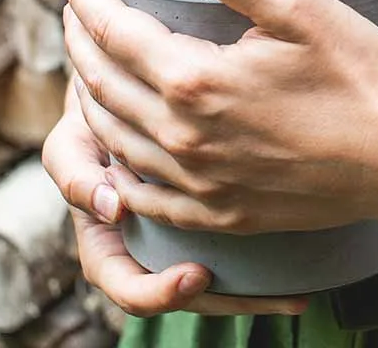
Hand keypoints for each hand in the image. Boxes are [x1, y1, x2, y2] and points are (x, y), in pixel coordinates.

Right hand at [42, 74, 307, 316]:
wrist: (124, 75)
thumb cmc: (92, 108)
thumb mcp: (74, 137)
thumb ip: (76, 170)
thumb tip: (111, 209)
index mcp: (105, 234)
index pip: (122, 283)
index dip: (155, 293)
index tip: (195, 276)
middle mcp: (144, 242)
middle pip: (182, 295)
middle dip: (227, 302)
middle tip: (272, 299)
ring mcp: (177, 231)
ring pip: (215, 283)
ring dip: (255, 295)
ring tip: (298, 298)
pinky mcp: (210, 214)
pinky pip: (235, 253)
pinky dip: (265, 269)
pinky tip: (303, 275)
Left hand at [62, 0, 377, 234]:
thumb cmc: (358, 76)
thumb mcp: (296, 7)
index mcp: (194, 81)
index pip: (112, 31)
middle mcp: (182, 139)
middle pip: (101, 83)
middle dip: (77, 40)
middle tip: (72, 10)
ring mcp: (197, 184)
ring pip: (113, 137)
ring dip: (87, 95)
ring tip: (84, 64)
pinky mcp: (218, 215)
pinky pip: (142, 197)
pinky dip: (113, 167)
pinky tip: (110, 152)